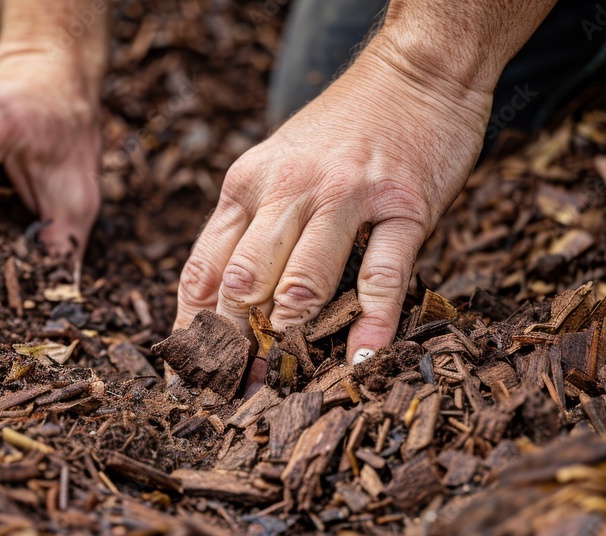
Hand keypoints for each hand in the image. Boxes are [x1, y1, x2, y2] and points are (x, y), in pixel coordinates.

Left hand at [175, 37, 491, 363]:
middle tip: (234, 390)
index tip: (190, 374)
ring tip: (282, 376)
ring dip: (288, 335)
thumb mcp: (273, 166)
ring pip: (302, 279)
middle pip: (243, 281)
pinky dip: (371, 325)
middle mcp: (288, 189)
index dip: (193, 328)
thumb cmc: (339, 133)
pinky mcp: (405, 206)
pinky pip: (382, 276)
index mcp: (246, 183)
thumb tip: (209, 303)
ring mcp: (348, 197)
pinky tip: (361, 361)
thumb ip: (243, 227)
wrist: (415, 74)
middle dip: (233, 343)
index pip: (204, 269)